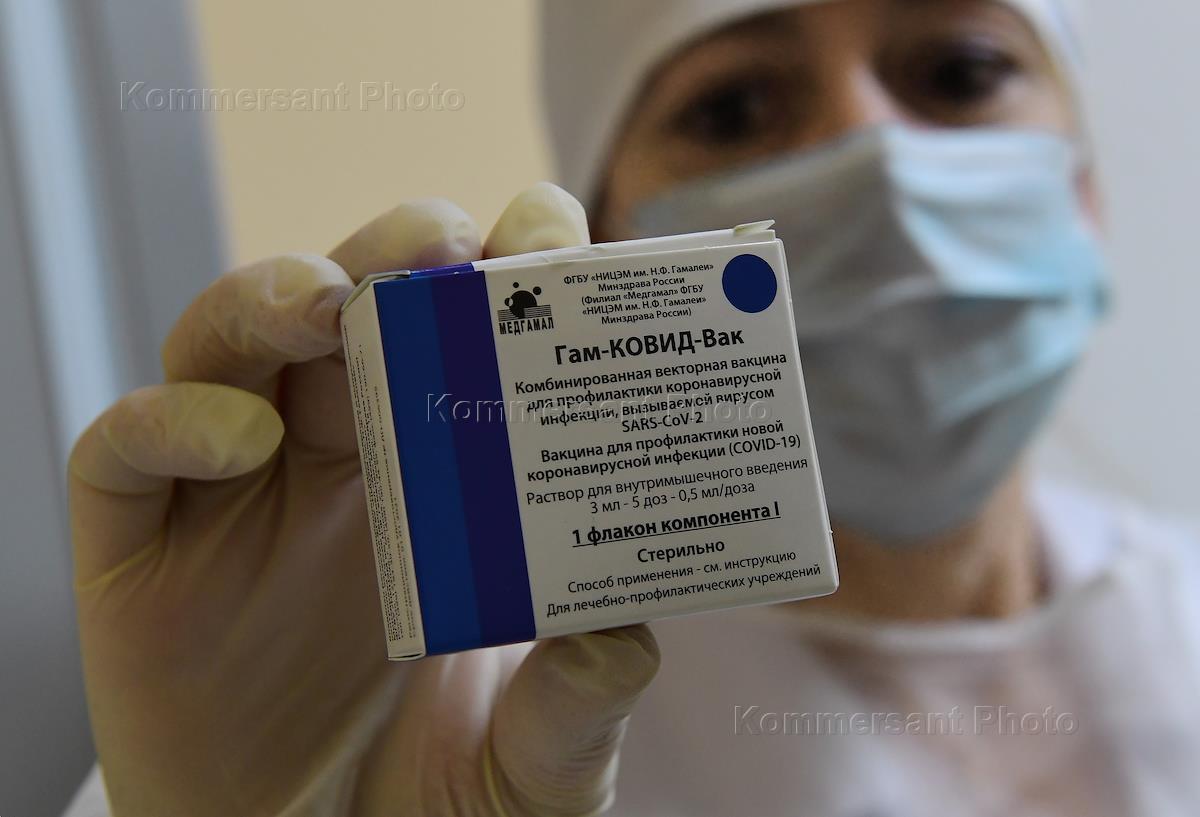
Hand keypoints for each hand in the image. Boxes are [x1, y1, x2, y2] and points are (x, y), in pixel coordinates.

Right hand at [69, 182, 659, 815]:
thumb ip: (577, 709)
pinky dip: (172, 421)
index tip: (555, 238)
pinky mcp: (141, 554)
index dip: (506, 278)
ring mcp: (233, 500)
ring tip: (331, 298)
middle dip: (398, 255)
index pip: (466, 343)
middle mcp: (337, 466)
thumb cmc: (425, 809)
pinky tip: (240, 438)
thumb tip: (619, 633)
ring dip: (275, 294)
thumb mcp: (533, 772)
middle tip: (449, 242)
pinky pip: (128, 449)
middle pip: (355, 310)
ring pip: (231, 343)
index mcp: (442, 485)